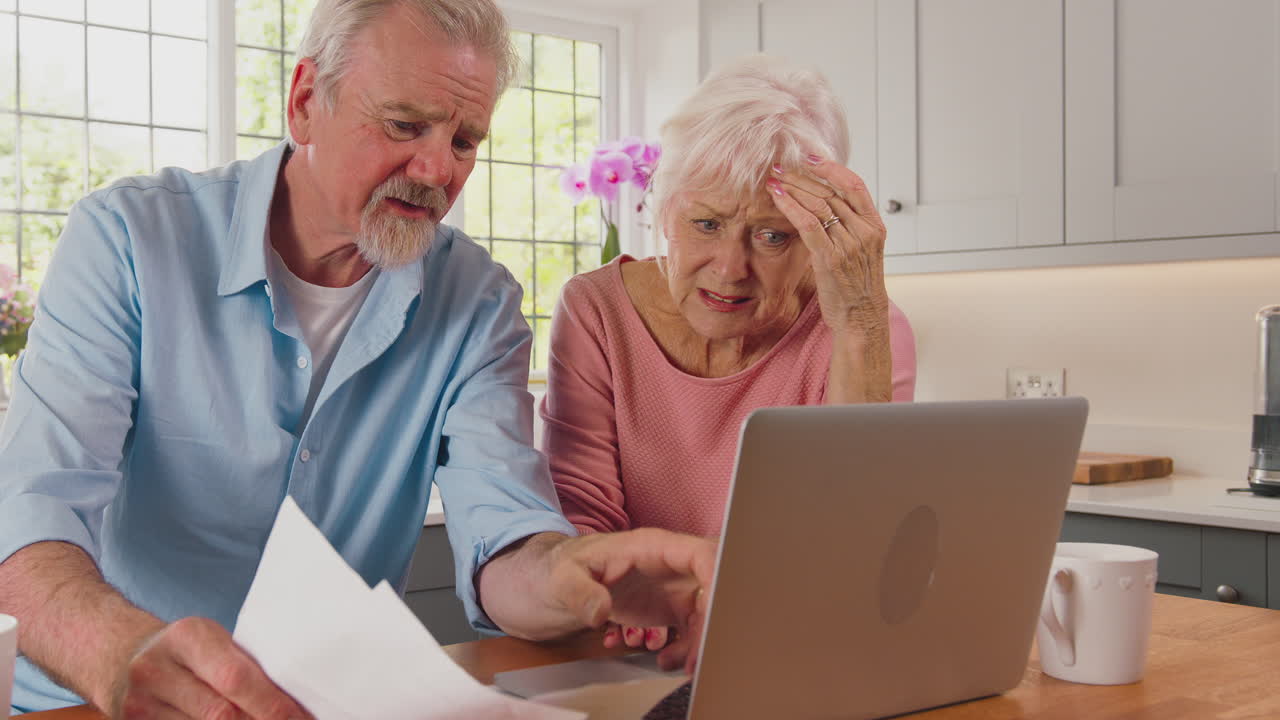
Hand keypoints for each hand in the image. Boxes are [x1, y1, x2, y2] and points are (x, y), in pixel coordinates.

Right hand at [111, 617, 311, 718]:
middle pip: (220, 715)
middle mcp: (156, 670)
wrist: (120, 656)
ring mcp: (139, 705)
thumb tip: (292, 699)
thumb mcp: (213, 642)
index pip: (235, 678)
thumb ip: (244, 667)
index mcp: (187, 637)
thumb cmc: (184, 649)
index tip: (300, 718)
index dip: (271, 705)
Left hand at [543, 529, 714, 672]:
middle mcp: (671, 565)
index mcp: (652, 547)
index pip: (701, 555)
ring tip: (670, 662)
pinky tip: (664, 659)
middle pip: (713, 586)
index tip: (710, 618)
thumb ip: (580, 592)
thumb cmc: (561, 569)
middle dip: (713, 621)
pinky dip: (687, 647)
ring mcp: (673, 587)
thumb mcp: (563, 578)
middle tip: (696, 655)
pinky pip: (693, 628)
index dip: (716, 583)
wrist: (555, 584)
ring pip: (707, 612)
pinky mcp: (670, 608)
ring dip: (699, 640)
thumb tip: (599, 611)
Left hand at [766, 156, 888, 333]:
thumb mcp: (861, 251)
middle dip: (802, 176)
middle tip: (781, 167)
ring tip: (774, 180)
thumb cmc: (857, 285)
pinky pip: (808, 224)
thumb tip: (825, 204)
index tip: (810, 157)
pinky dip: (791, 207)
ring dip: (793, 188)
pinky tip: (777, 197)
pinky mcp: (830, 258)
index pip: (854, 185)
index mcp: (874, 226)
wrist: (861, 316)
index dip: (831, 168)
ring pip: (818, 204)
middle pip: (830, 192)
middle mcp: (864, 232)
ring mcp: (848, 245)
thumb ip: (849, 227)